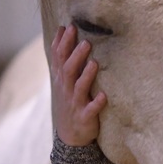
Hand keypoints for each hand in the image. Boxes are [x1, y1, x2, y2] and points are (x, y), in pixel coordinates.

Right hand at [50, 25, 106, 145]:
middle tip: (86, 41)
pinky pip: (91, 110)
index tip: (68, 27)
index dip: (62, 43)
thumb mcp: (62, 80)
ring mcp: (75, 104)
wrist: (70, 136)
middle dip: (75, 56)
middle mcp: (66, 89)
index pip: (58, 58)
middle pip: (68, 70)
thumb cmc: (70, 101)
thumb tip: (62, 30)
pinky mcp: (85, 117)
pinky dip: (97, 103)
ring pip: (79, 88)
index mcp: (61, 79)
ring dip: (86, 76)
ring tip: (95, 63)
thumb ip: (64, 58)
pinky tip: (104, 96)